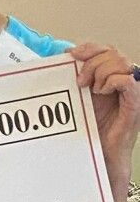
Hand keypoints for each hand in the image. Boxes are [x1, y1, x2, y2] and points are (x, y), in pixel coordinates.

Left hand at [67, 43, 139, 179]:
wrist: (101, 154)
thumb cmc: (92, 129)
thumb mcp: (81, 96)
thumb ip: (79, 77)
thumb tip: (67, 56)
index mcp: (113, 77)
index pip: (107, 49)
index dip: (90, 47)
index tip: (72, 54)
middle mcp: (125, 81)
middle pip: (113, 53)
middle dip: (92, 62)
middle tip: (80, 81)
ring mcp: (132, 91)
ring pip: (121, 62)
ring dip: (101, 72)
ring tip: (92, 89)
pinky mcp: (134, 103)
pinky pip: (128, 80)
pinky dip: (111, 81)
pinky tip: (101, 92)